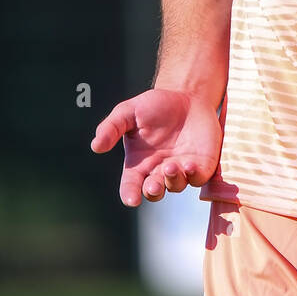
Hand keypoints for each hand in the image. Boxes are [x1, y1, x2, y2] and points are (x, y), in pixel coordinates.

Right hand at [91, 88, 222, 206]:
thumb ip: (112, 127)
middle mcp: (158, 171)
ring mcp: (180, 170)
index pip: (130, 186)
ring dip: (172, 180)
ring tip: (170, 166)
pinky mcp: (201, 165)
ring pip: (175, 186)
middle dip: (153, 191)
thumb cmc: (155, 106)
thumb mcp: (128, 111)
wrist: (187, 96)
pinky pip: (197, 178)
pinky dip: (194, 176)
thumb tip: (96, 146)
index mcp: (138, 164)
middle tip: (153, 185)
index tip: (131, 199)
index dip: (130, 194)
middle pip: (153, 192)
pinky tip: (189, 165)